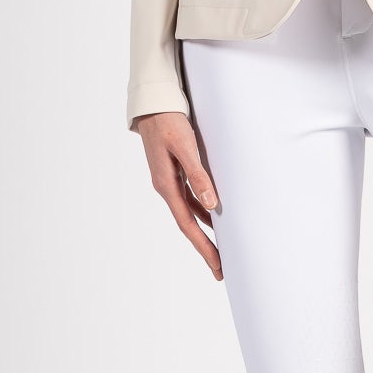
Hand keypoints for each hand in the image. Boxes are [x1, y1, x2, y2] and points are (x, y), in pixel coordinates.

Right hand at [134, 110, 223, 280]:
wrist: (152, 104)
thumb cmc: (168, 122)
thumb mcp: (185, 146)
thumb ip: (198, 175)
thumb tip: (212, 204)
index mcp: (166, 185)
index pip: (188, 224)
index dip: (203, 246)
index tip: (217, 265)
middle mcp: (166, 187)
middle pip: (188, 224)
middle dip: (205, 247)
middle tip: (221, 269)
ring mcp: (169, 180)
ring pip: (190, 213)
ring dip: (204, 231)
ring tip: (221, 249)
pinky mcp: (174, 172)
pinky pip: (190, 198)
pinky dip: (203, 210)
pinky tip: (214, 214)